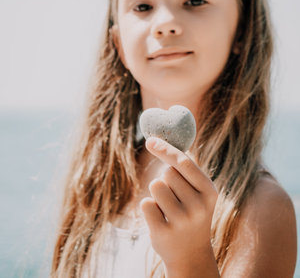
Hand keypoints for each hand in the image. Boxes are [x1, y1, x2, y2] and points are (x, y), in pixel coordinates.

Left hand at [140, 137, 218, 277]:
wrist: (191, 254)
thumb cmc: (191, 212)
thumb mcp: (198, 191)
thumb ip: (185, 168)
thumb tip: (160, 139)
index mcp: (209, 191)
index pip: (184, 162)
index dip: (166, 149)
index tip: (150, 140)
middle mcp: (198, 206)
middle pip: (167, 173)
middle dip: (166, 180)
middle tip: (176, 198)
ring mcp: (181, 221)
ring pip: (155, 186)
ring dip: (157, 193)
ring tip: (168, 209)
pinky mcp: (163, 232)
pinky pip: (146, 203)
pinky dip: (149, 207)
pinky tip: (161, 220)